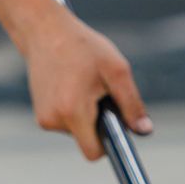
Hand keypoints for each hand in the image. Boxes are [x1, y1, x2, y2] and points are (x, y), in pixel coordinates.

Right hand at [21, 8, 151, 159]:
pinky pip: (66, 123)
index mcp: (72, 111)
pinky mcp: (40, 114)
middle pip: (87, 140)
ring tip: (84, 85)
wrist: (44, 31)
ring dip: (86, 115)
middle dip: (99, 124)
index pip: (93, 152)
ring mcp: (43, 119)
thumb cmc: (82, 47)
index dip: (109, 144)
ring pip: (77, 131)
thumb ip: (132, 104)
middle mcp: (53, 120)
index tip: (116, 128)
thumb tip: (144, 130)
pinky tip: (73, 86)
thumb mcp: (116, 70)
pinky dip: (74, 110)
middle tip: (101, 93)